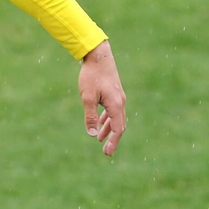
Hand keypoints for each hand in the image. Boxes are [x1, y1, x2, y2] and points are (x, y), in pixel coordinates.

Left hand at [79, 40, 126, 155]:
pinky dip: (108, 119)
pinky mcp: (114, 93)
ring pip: (116, 118)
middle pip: (119, 126)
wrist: (98, 55)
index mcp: (116, 105)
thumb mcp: (87, 97)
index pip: (118, 129)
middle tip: (106, 152)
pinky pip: (113, 110)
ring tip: (99, 139)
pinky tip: (100, 123)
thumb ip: (90, 116)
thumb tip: (92, 134)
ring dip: (109, 129)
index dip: (113, 142)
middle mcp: (121, 102)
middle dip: (113, 139)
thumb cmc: (91, 76)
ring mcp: (119, 97)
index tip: (107, 153)